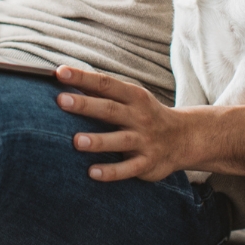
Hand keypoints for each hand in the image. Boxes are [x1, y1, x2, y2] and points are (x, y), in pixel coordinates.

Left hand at [56, 66, 196, 181]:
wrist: (184, 138)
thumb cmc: (145, 114)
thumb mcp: (131, 98)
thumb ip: (102, 92)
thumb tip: (65, 78)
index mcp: (133, 96)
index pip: (105, 83)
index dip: (83, 77)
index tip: (60, 72)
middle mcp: (139, 116)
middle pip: (110, 109)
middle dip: (86, 105)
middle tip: (62, 101)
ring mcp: (144, 140)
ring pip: (119, 140)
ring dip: (98, 141)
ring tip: (76, 141)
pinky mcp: (147, 163)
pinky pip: (128, 168)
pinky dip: (111, 172)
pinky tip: (92, 173)